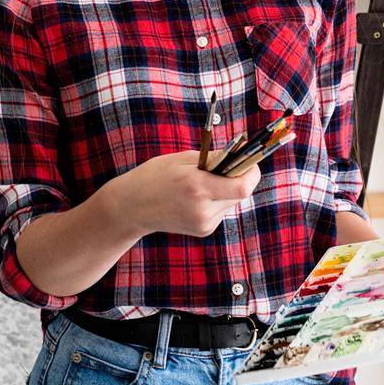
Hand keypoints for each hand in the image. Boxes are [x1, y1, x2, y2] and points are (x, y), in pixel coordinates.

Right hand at [114, 150, 260, 239]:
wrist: (131, 207)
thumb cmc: (154, 176)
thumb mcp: (182, 159)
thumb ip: (214, 159)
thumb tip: (241, 154)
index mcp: (197, 187)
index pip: (242, 187)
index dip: (252, 173)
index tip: (249, 161)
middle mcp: (204, 210)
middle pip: (240, 193)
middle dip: (238, 177)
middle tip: (225, 166)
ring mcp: (204, 223)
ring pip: (232, 201)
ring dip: (226, 189)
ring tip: (203, 182)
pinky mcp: (204, 230)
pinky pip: (222, 210)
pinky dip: (216, 199)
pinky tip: (196, 196)